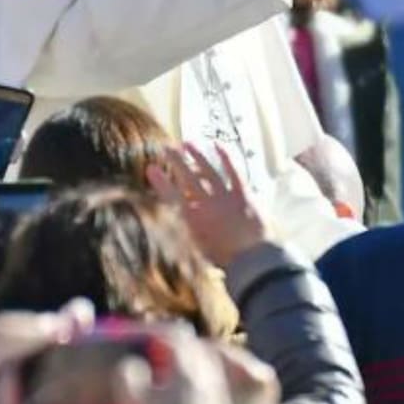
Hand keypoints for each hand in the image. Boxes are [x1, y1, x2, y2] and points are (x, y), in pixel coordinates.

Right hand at [147, 143, 270, 267]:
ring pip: (208, 171)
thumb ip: (189, 229)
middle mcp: (207, 204)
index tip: (150, 168)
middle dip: (176, 161)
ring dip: (197, 156)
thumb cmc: (224, 259)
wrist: (253, 260)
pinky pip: (233, 171)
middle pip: (188, 178)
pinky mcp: (243, 194)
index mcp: (193, 220)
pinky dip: (226, 157)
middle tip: (165, 148)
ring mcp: (226, 197)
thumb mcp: (199, 248)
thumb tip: (182, 214)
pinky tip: (218, 145)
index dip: (160, 182)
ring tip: (187, 144)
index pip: (172, 196)